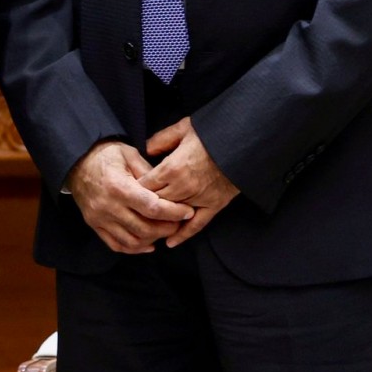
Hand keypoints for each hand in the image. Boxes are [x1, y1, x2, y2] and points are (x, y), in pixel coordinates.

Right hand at [65, 140, 193, 253]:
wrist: (76, 161)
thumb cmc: (106, 155)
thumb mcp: (129, 154)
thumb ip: (149, 173)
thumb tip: (169, 188)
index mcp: (118, 186)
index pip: (152, 207)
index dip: (174, 213)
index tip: (187, 212)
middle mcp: (108, 206)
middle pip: (145, 229)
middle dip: (167, 228)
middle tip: (179, 223)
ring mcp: (99, 218)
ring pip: (133, 241)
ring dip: (153, 240)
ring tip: (163, 230)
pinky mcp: (94, 225)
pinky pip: (116, 245)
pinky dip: (135, 249)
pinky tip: (148, 244)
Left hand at [138, 119, 238, 247]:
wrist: (242, 144)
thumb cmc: (212, 134)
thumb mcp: (183, 129)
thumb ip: (161, 140)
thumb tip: (145, 149)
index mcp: (172, 168)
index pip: (144, 186)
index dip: (135, 189)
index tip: (128, 190)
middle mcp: (183, 187)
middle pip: (155, 203)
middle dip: (144, 206)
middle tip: (133, 210)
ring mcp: (199, 198)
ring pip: (172, 215)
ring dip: (159, 221)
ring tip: (146, 227)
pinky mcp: (213, 206)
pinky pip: (196, 225)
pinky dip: (182, 235)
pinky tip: (170, 242)